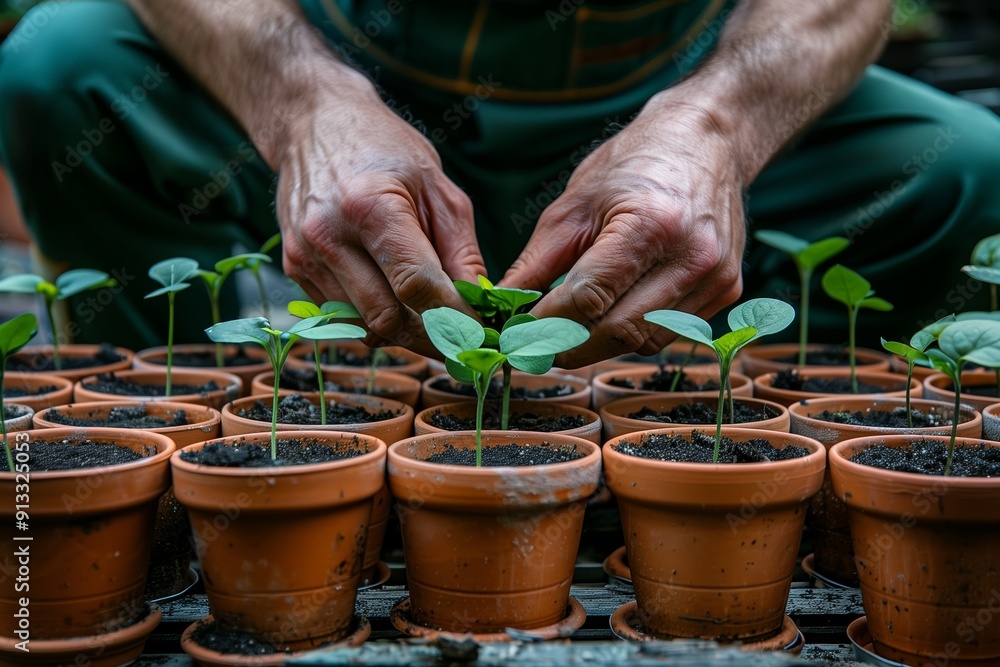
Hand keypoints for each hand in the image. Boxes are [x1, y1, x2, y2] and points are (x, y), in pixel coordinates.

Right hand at [274, 83, 485, 354]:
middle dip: (432, 338)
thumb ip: (462, 252)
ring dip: (404, 332)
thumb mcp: (438, 189)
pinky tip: (394, 296)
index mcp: (371, 207)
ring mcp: (305, 255)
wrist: (314, 123)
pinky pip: (343, 315)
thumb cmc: (385, 150)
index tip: (483, 331)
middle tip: (464, 340)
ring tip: (432, 316)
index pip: (418, 286)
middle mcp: (329, 236)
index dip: (456, 317)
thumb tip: (481, 307)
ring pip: (365, 325)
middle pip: (388, 318)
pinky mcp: (294, 268)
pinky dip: (374, 318)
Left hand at [500, 98, 745, 366]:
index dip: (545, 324)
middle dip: (569, 345)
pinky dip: (635, 332)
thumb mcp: (574, 204)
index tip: (516, 333)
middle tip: (536, 344)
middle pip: (618, 332)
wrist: (706, 141)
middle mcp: (691, 257)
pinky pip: (669, 333)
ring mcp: (715, 278)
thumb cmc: (634, 165)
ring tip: (572, 328)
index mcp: (650, 225)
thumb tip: (501, 308)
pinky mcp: (727, 291)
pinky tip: (615, 312)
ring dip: (602, 344)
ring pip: (644, 342)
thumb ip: (537, 263)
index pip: (587, 299)